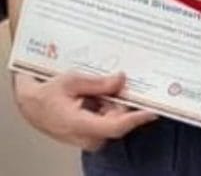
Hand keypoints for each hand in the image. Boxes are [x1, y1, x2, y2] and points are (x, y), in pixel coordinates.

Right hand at [13, 71, 156, 150]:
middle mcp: (86, 136)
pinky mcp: (89, 133)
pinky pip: (107, 119)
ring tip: (100, 86)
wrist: (30, 104)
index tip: (153, 110)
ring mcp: (88, 137)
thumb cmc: (46, 94)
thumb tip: (121, 80)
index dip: (137, 118)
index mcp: (80, 124)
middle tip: (121, 80)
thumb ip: (98, 82)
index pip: (116, 126)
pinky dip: (108, 105)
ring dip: (114, 101)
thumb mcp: (72, 81)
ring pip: (114, 118)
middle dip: (123, 100)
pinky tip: (99, 93)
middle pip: (119, 119)